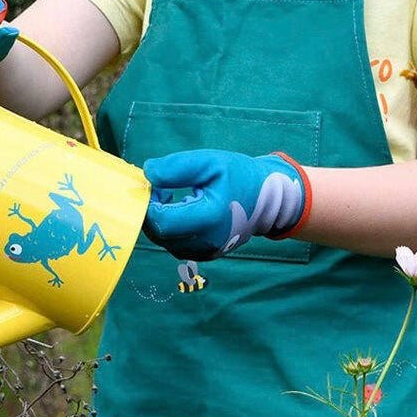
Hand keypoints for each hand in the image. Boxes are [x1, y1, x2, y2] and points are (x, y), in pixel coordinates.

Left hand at [142, 150, 309, 260]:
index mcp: (209, 217)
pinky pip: (175, 244)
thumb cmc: (238, 176)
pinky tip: (180, 211)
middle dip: (151, 210)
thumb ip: (176, 167)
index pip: (160, 221)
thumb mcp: (209, 162)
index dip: (148, 203)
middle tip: (161, 189)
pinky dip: (170, 229)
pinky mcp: (205, 254)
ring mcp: (206, 251)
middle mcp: (207, 241)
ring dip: (160, 219)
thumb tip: (148, 174)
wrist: (268, 199)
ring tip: (171, 198)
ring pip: (164, 241)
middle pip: (159, 233)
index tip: (155, 185)